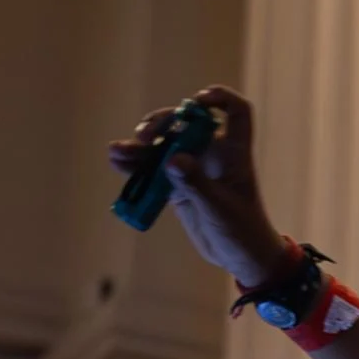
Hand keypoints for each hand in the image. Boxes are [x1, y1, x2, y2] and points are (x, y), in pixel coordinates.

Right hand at [107, 85, 288, 285]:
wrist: (241, 259)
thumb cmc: (243, 231)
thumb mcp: (220, 209)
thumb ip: (196, 184)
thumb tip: (171, 159)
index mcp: (233, 153)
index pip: (235, 112)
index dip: (219, 99)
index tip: (196, 101)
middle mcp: (212, 155)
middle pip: (185, 125)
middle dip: (162, 125)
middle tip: (143, 137)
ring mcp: (193, 169)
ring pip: (164, 148)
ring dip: (140, 147)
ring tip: (116, 152)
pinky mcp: (179, 187)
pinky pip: (155, 172)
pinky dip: (137, 168)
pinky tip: (118, 164)